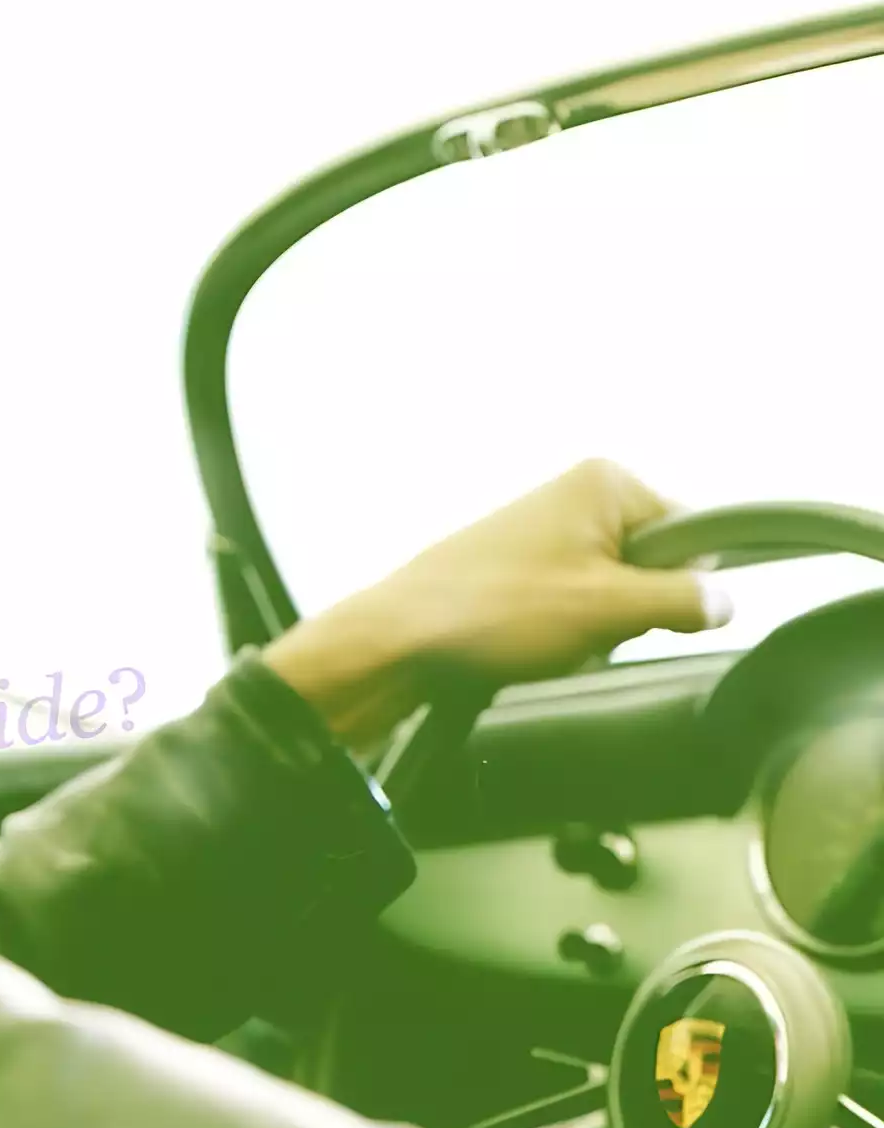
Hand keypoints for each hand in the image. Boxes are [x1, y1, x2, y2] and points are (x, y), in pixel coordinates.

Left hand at [263, 460, 732, 744]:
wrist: (401, 640)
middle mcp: (575, 494)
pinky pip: (574, 606)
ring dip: (597, 629)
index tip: (644, 613)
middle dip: (633, 610)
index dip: (682, 586)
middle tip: (587, 628)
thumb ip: (685, 601)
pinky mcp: (519, 567)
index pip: (694, 533)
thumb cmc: (498, 612)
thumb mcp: (612, 609)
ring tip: (551, 638)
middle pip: (654, 566)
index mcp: (605, 482)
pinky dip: (563, 633)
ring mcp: (544, 530)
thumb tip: (726, 601)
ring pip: (614, 593)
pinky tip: (530, 646)